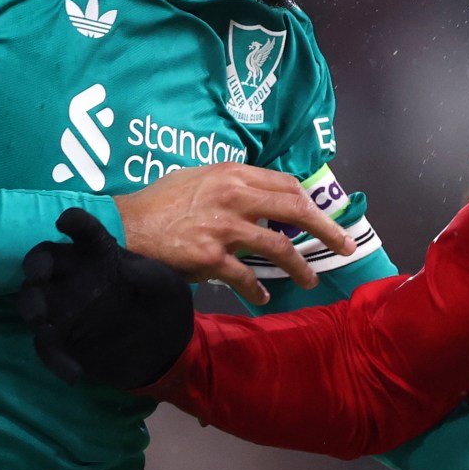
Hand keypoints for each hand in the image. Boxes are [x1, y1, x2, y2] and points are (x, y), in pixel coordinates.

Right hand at [18, 208, 196, 390]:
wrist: (167, 351)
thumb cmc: (165, 306)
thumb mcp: (166, 287)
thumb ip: (146, 277)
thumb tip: (125, 270)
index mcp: (102, 255)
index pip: (85, 232)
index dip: (74, 223)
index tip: (65, 222)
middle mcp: (77, 275)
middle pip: (44, 260)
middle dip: (36, 264)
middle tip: (38, 276)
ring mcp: (65, 307)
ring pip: (34, 299)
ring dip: (31, 306)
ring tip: (40, 322)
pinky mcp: (64, 338)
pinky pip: (47, 344)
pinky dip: (54, 357)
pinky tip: (74, 374)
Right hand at [112, 163, 350, 306]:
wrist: (123, 227)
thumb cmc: (158, 203)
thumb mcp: (196, 178)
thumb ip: (229, 184)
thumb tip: (258, 196)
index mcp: (232, 173)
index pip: (287, 184)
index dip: (312, 202)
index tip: (325, 217)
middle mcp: (233, 196)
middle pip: (296, 210)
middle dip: (327, 229)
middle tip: (345, 246)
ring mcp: (224, 228)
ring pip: (279, 247)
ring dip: (300, 267)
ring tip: (310, 280)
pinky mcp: (211, 257)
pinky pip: (246, 277)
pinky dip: (258, 289)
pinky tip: (263, 296)